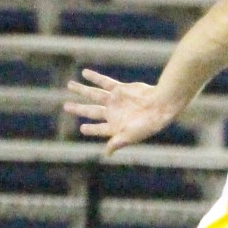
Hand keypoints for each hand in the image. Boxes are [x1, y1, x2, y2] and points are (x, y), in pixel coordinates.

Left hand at [63, 69, 179, 155]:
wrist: (160, 105)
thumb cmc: (147, 124)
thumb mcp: (130, 136)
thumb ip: (116, 142)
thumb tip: (107, 154)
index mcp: (116, 127)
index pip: (99, 129)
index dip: (91, 129)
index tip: (82, 128)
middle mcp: (114, 113)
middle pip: (92, 111)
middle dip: (79, 109)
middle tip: (66, 107)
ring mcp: (116, 100)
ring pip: (94, 94)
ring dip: (82, 90)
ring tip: (70, 85)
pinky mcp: (120, 89)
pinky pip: (104, 82)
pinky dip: (95, 78)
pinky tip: (85, 73)